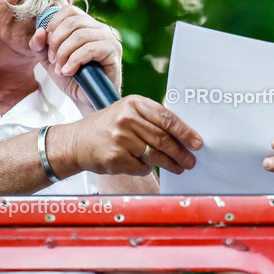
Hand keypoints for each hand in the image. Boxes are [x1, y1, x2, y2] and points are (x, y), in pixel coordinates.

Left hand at [29, 5, 121, 105]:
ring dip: (64, 53)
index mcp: (86, 26)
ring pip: (80, 35)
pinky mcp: (113, 52)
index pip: (69, 11)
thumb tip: (40, 32)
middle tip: (52, 61)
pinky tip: (68, 71)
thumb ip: (40, 47)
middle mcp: (99, 28)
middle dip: (56, 42)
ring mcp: (108, 38)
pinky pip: (89, 49)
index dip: (54, 24)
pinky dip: (74, 61)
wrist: (86, 100)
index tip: (48, 45)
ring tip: (60, 69)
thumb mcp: (50, 61)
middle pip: (72, 22)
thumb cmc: (72, 79)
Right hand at [48, 95, 202, 177]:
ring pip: (155, 155)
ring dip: (170, 164)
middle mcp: (126, 119)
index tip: (197, 143)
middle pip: (163, 139)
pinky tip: (147, 167)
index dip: (185, 132)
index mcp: (133, 104)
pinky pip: (141, 167)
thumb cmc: (107, 127)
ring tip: (178, 168)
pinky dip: (147, 169)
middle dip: (181, 152)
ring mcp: (119, 139)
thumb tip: (184, 134)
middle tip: (191, 161)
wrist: (77, 142)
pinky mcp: (114, 158)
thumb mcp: (127, 113)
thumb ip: (151, 119)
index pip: (166, 118)